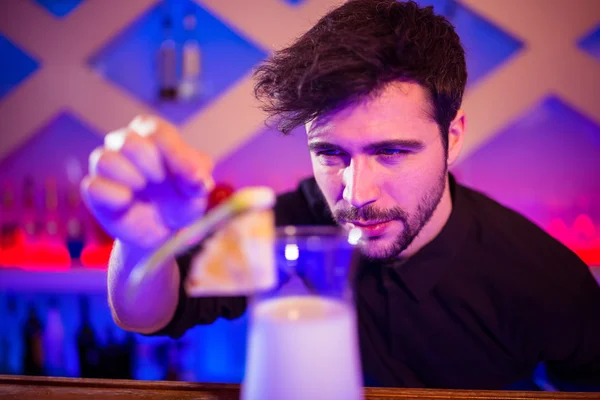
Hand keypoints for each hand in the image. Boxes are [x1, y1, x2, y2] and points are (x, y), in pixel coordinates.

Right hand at [81, 116, 213, 248]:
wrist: (160, 230)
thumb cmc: (179, 201)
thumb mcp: (196, 191)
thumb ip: (199, 179)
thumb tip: (200, 179)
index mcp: (152, 132)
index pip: (159, 132)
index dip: (177, 155)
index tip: (194, 178)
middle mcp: (125, 141)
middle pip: (130, 143)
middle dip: (153, 168)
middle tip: (161, 183)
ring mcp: (106, 162)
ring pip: (106, 160)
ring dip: (132, 181)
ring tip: (143, 191)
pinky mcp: (94, 188)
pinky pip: (95, 186)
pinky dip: (116, 198)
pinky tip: (129, 203)